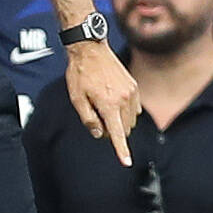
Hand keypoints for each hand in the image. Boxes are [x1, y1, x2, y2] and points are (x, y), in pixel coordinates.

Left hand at [65, 40, 139, 166]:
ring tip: (102, 106)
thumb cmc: (79, 75)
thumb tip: (99, 134)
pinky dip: (125, 112)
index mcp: (108, 105)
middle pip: (123, 129)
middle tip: (96, 120)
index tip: (127, 162)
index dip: (121, 150)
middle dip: (112, 131)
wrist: (90, 51)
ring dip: (119, 122)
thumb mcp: (77, 99)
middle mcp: (124, 100)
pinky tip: (113, 102)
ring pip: (130, 120)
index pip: (116, 134)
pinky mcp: (135, 87)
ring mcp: (132, 93)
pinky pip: (134, 109)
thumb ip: (88, 119)